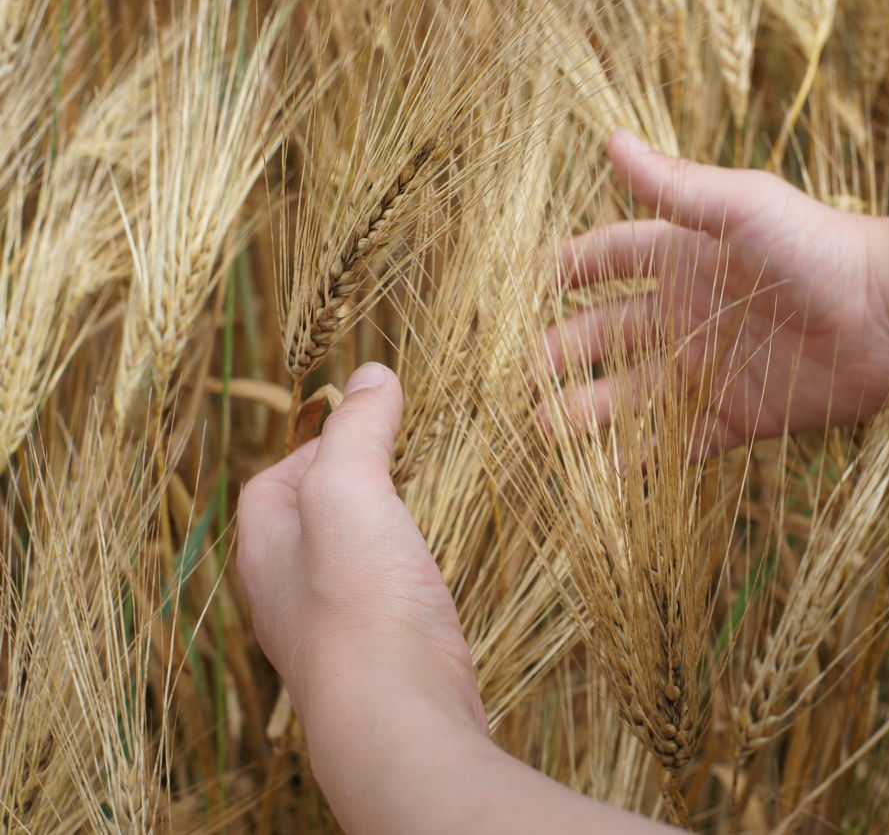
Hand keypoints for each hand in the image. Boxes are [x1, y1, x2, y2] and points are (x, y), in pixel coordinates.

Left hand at [236, 362, 485, 734]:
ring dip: (373, 535)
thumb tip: (371, 374)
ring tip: (414, 512)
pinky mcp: (377, 658)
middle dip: (345, 490)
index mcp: (264, 549)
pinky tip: (428, 575)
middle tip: (393, 463)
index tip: (362, 425)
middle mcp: (284, 594)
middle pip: (305, 525)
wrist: (395, 711)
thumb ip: (357, 430)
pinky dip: (399, 577)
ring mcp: (330, 632)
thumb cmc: (359, 598)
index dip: (312, 446)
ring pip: (343, 568)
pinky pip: (379, 603)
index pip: (270, 482)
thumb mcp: (349, 488)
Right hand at [544, 130, 888, 453]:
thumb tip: (611, 140)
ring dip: (592, 410)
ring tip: (547, 429)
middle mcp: (690, 314)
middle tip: (526, 375)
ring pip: (634, 393)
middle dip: (565, 351)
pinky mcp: (739, 415)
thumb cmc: (821, 247)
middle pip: (609, 334)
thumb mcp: (743, 208)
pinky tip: (607, 472)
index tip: (522, 290)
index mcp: (685, 259)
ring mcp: (712, 367)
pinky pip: (681, 440)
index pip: (608, 261)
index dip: (566, 272)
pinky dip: (645, 457)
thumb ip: (676, 189)